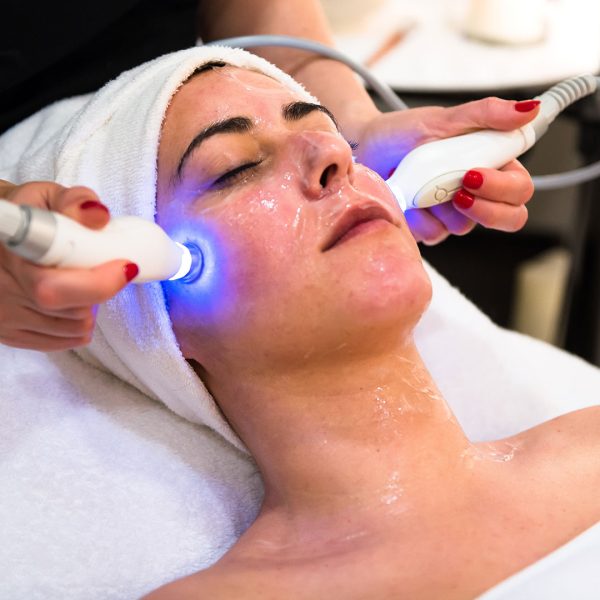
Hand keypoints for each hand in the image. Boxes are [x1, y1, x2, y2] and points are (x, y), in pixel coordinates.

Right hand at [0, 181, 135, 350]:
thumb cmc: (28, 213)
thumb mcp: (46, 196)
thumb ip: (73, 202)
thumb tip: (99, 215)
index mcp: (11, 255)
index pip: (55, 289)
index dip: (99, 283)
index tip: (126, 267)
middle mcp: (1, 291)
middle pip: (74, 311)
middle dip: (100, 290)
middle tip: (103, 268)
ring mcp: (3, 317)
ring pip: (74, 328)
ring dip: (90, 307)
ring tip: (81, 280)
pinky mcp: (9, 334)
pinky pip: (64, 341)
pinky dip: (78, 324)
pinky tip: (74, 302)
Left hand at [354, 98, 538, 243]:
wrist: (364, 150)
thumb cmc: (403, 132)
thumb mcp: (444, 119)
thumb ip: (486, 114)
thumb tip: (528, 108)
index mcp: (490, 164)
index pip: (521, 189)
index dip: (505, 189)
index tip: (473, 175)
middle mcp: (476, 192)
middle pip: (509, 218)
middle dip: (484, 209)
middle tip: (456, 193)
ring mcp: (451, 213)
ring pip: (464, 227)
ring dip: (440, 207)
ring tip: (418, 186)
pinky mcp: (427, 227)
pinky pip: (434, 235)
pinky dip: (418, 218)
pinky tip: (406, 201)